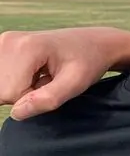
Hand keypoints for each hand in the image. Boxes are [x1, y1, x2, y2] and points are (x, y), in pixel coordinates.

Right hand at [0, 27, 129, 119]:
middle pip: (0, 88)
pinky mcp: (2, 46)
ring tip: (40, 76)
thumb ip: (47, 99)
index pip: (9, 93)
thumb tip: (16, 113)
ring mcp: (3, 42)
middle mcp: (8, 42)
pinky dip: (13, 81)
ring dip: (17, 88)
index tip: (52, 86)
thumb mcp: (76, 84)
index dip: (31, 98)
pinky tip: (32, 73)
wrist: (94, 43)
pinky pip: (1, 77)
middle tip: (47, 81)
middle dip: (22, 93)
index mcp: (26, 47)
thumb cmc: (89, 61)